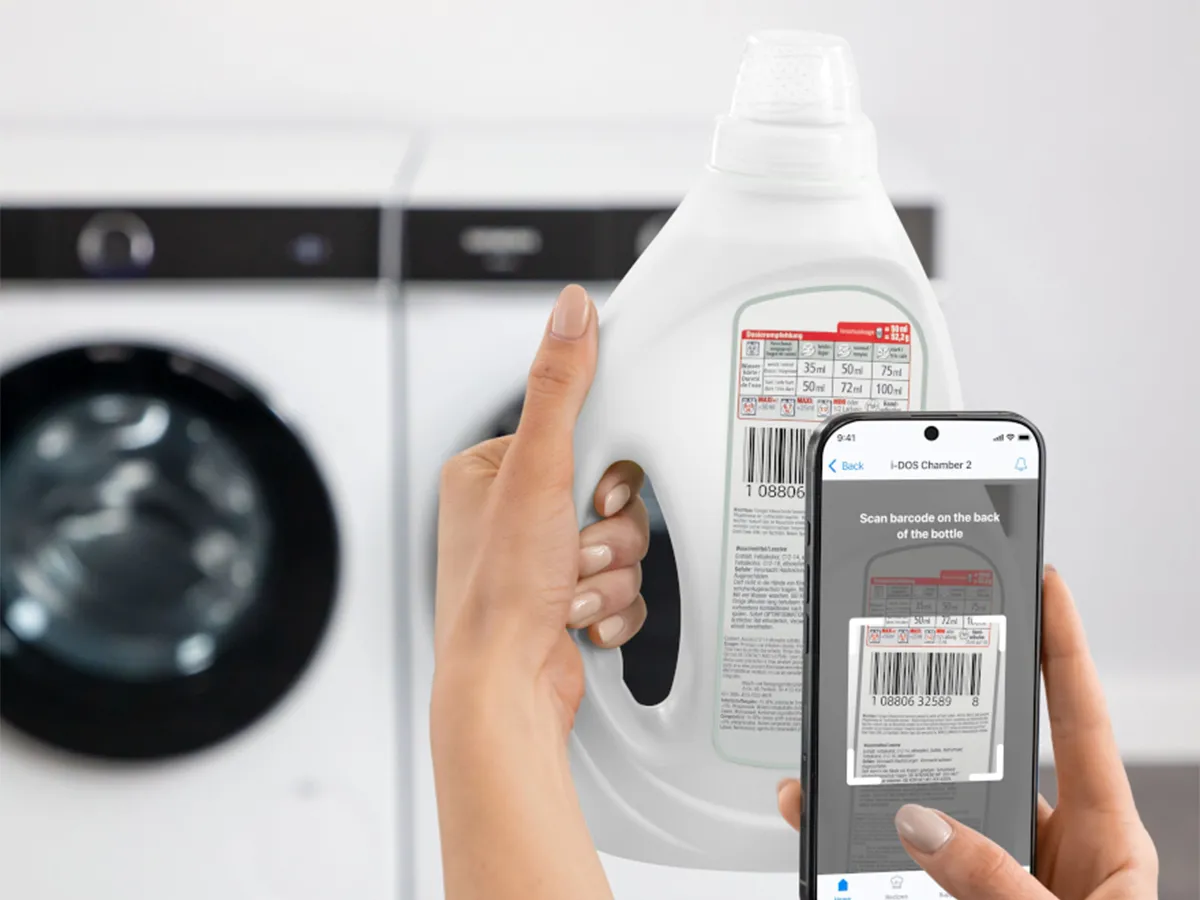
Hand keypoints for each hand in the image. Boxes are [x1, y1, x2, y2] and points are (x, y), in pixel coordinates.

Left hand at [431, 284, 647, 899]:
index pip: (579, 435)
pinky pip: (621, 587)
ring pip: (621, 543)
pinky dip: (610, 606)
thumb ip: (558, 388)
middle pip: (611, 494)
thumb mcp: (535, 472)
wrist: (503, 689)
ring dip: (609, 574)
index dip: (604, 469)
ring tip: (568, 593)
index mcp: (488, 471)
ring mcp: (536, 561)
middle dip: (608, 534)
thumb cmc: (498, 594)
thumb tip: (569, 312)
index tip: (596, 493)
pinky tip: (577, 619)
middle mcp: (509, 513)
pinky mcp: (561, 599)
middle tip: (575, 551)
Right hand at [776, 567, 1158, 898]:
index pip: (1079, 720)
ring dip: (874, 807)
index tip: (1041, 584)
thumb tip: (929, 827)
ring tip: (822, 787)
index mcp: (1109, 845)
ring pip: (933, 826)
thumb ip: (1000, 884)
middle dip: (925, 725)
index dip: (1061, 646)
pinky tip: (832, 847)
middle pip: (986, 764)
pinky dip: (868, 862)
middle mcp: (1057, 857)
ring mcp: (1007, 886)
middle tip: (881, 681)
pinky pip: (909, 876)